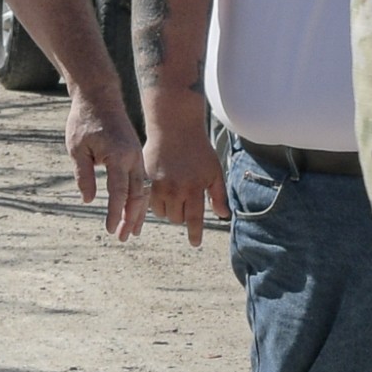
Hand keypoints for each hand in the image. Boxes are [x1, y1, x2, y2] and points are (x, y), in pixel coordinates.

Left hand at [67, 90, 148, 240]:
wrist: (100, 96)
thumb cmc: (85, 121)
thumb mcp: (77, 148)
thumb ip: (84, 175)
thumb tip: (89, 200)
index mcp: (118, 155)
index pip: (118, 191)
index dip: (115, 212)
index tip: (110, 229)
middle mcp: (133, 157)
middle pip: (136, 194)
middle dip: (131, 218)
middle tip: (123, 238)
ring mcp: (137, 155)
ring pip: (142, 189)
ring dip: (137, 212)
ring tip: (132, 232)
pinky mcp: (135, 154)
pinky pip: (141, 181)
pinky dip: (139, 198)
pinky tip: (136, 212)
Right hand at [145, 108, 225, 246]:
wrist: (174, 128)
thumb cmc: (198, 149)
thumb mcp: (214, 171)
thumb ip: (219, 195)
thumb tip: (223, 215)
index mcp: (194, 188)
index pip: (194, 219)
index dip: (194, 233)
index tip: (195, 243)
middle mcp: (176, 189)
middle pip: (177, 218)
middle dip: (183, 216)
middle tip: (187, 204)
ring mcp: (160, 186)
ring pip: (163, 213)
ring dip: (170, 211)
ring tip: (176, 198)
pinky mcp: (148, 180)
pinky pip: (151, 203)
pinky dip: (159, 204)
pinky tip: (165, 195)